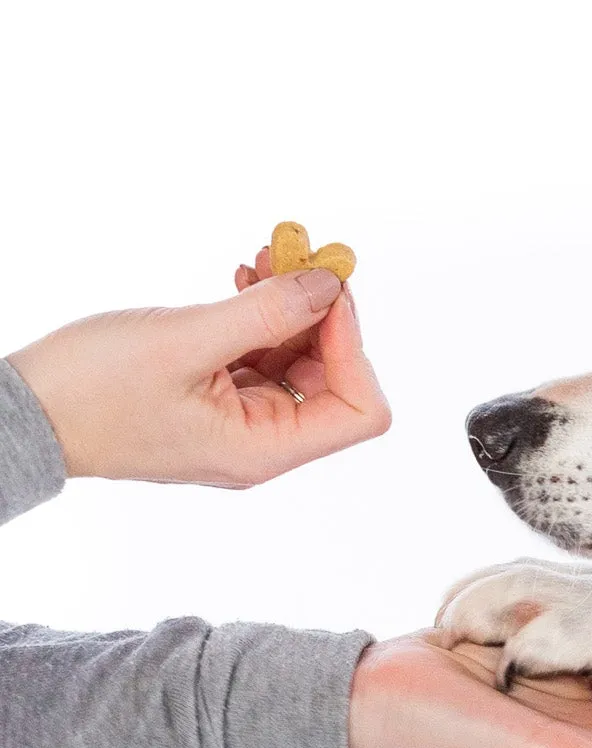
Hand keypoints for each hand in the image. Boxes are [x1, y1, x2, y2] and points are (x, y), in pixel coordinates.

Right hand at [7, 254, 388, 486]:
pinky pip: (261, 355)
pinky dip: (261, 315)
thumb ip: (265, 315)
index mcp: (265, 450)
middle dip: (324, 316)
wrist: (25, 411)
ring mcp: (241, 421)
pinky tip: (243, 278)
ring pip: (298, 362)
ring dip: (292, 306)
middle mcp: (263, 443)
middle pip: (336, 381)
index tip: (325, 289)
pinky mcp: (217, 398)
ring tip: (267, 255)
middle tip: (297, 254)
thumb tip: (329, 286)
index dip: (354, 346)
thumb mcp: (184, 341)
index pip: (360, 410)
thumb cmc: (92, 391)